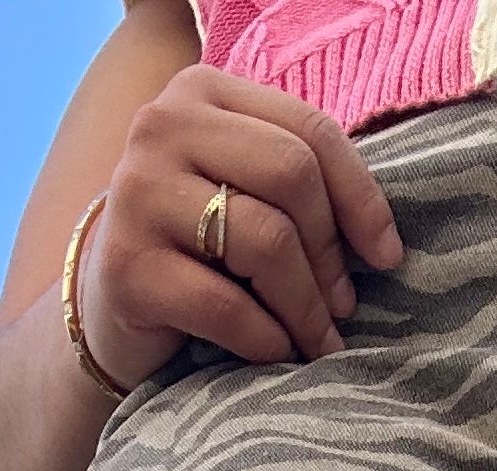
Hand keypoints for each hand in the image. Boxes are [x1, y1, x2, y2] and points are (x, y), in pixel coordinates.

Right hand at [79, 66, 402, 387]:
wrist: (109, 303)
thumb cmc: (199, 248)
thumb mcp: (245, 192)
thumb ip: (299, 182)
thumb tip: (383, 240)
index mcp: (201, 92)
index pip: (308, 130)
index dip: (362, 198)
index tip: (387, 256)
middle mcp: (162, 126)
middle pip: (291, 176)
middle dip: (331, 255)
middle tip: (342, 306)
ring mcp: (138, 192)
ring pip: (267, 240)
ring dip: (307, 307)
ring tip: (317, 339)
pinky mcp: (128, 266)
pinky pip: (228, 306)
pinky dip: (267, 340)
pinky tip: (274, 352)